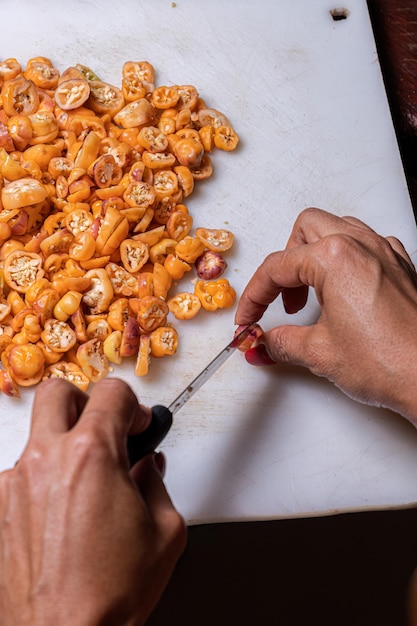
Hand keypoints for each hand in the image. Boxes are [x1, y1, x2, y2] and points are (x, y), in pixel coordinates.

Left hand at [0, 378, 186, 625]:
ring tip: (86, 478)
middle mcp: (46, 460)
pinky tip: (64, 510)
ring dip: (63, 442)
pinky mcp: (2, 508)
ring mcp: (17, 483)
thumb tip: (148, 470)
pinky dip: (45, 477)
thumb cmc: (108, 593)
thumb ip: (158, 485)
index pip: (111, 393)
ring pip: (37, 433)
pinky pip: (23, 472)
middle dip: (86, 402)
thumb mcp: (165, 532)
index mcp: (91, 456)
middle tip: (104, 428)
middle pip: (57, 392)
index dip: (132, 405)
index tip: (137, 425)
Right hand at [235, 207, 416, 423]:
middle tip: (280, 301)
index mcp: (336, 257)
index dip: (254, 296)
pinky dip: (345, 260)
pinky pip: (366, 244)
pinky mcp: (402, 267)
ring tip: (310, 295)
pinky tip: (343, 291)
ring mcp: (386, 253)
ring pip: (337, 228)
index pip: (277, 267)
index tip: (248, 318)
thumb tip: (266, 343)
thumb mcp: (320, 353)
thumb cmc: (391, 362)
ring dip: (314, 256)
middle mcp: (363, 245)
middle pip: (305, 230)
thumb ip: (282, 342)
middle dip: (285, 264)